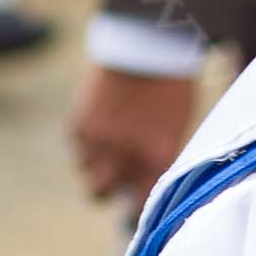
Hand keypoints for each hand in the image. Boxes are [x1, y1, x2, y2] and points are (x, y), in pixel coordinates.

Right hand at [70, 66, 198, 203]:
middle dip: (106, 188)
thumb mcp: (178, 126)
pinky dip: (86, 140)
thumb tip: (146, 186)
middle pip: (98, 195)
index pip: (138, 208)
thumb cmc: (172, 87)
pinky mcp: (78, 124)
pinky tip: (103, 120)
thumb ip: (160, 159)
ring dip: (95, 162)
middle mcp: (122, 157)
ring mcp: (96, 141)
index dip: (134, 211)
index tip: (134, 209)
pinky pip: (77, 145)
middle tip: (117, 174)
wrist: (147, 44)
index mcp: (156, 159)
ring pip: (85, 170)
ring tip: (112, 139)